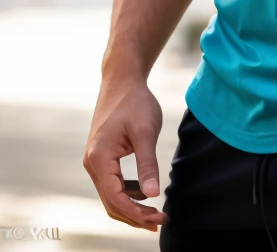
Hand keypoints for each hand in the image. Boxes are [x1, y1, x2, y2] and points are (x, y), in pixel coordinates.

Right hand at [83, 75, 167, 230]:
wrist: (122, 80)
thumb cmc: (135, 101)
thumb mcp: (146, 131)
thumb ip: (147, 164)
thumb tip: (152, 194)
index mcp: (99, 158)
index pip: (116, 198)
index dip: (137, 213)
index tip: (159, 218)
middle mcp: (91, 162)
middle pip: (111, 202)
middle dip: (135, 216)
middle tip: (160, 221)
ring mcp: (94, 160)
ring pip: (110, 195)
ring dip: (131, 206)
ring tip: (154, 213)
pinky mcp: (100, 156)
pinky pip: (111, 183)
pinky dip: (127, 193)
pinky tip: (144, 192)